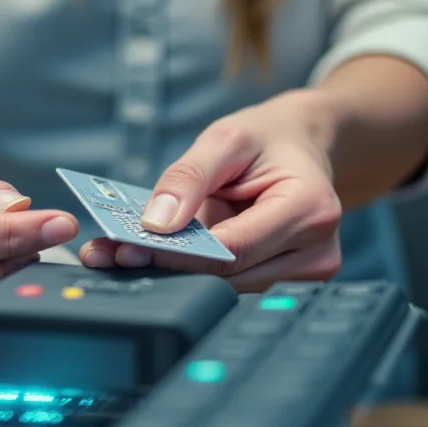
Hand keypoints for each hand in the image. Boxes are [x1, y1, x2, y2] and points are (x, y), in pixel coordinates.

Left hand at [79, 91, 341, 291]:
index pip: (233, 248)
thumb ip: (189, 177)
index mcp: (309, 208)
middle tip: (111, 255)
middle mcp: (317, 252)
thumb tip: (156, 225)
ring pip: (227, 288)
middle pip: (229, 277)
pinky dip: (193, 271)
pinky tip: (158, 257)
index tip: (128, 247)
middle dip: (168, 267)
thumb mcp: (225, 138)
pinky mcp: (290, 282)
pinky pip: (233, 284)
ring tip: (123, 255)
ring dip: (175, 274)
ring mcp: (307, 273)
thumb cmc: (266, 138)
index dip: (178, 252)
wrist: (302, 145)